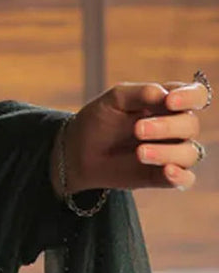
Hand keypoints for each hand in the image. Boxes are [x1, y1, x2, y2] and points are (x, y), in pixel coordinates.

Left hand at [53, 79, 209, 195]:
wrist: (78, 151)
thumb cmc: (99, 120)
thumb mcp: (114, 100)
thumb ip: (140, 93)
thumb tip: (165, 93)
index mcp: (168, 103)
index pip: (196, 95)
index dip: (190, 96)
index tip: (170, 101)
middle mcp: (176, 127)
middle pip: (190, 125)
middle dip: (166, 126)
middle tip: (137, 129)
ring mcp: (172, 152)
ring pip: (190, 153)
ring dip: (167, 152)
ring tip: (140, 152)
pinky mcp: (165, 176)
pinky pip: (186, 179)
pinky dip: (181, 176)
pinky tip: (168, 172)